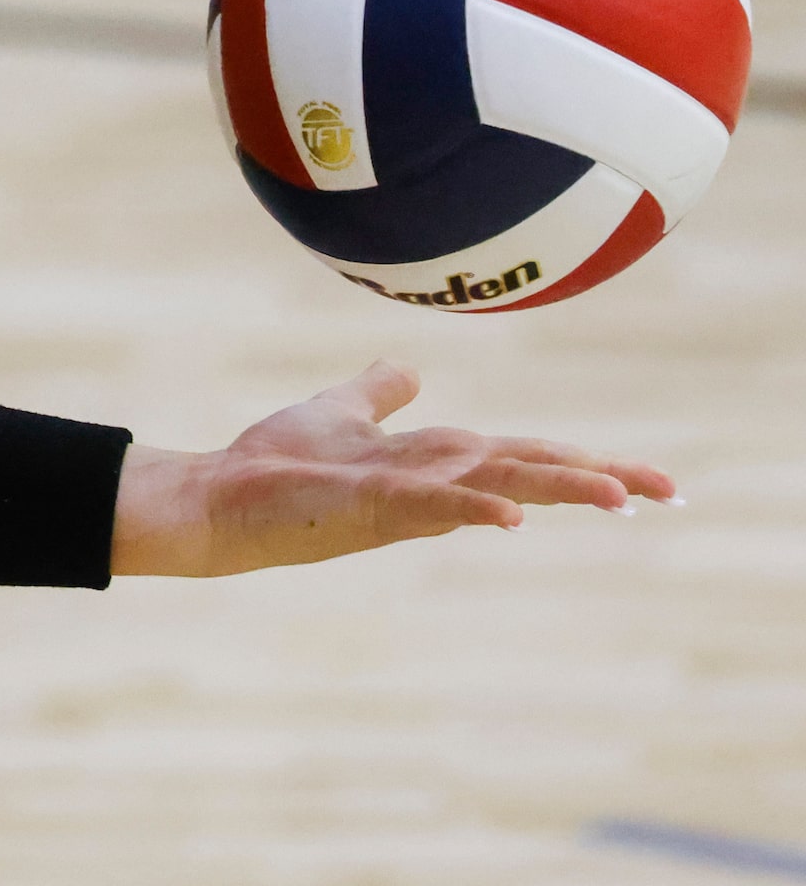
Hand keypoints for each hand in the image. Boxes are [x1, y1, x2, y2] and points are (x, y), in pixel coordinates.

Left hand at [111, 359, 676, 577]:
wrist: (217, 497)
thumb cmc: (276, 464)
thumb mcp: (337, 413)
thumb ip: (377, 393)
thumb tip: (407, 367)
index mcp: (432, 460)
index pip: (521, 455)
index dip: (580, 458)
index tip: (644, 477)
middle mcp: (429, 482)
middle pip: (526, 470)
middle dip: (595, 476)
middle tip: (668, 490)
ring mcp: (403, 498)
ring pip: (494, 484)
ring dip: (555, 487)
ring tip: (620, 496)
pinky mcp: (366, 507)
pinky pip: (427, 506)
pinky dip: (469, 507)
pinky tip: (512, 517)